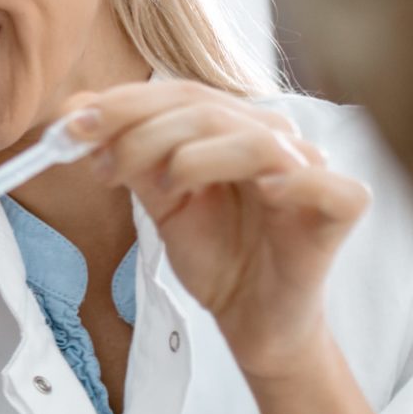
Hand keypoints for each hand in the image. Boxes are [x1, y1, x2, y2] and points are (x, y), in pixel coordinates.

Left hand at [65, 83, 369, 381]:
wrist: (251, 318)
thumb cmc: (215, 254)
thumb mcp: (159, 200)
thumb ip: (126, 155)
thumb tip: (76, 111)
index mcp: (233, 127)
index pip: (180, 94)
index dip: (124, 105)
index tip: (72, 126)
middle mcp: (275, 140)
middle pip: (209, 112)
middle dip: (143, 133)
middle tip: (103, 165)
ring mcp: (311, 173)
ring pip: (256, 142)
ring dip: (195, 157)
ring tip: (162, 189)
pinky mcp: (340, 212)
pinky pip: (332, 187)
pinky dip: (296, 183)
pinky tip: (264, 193)